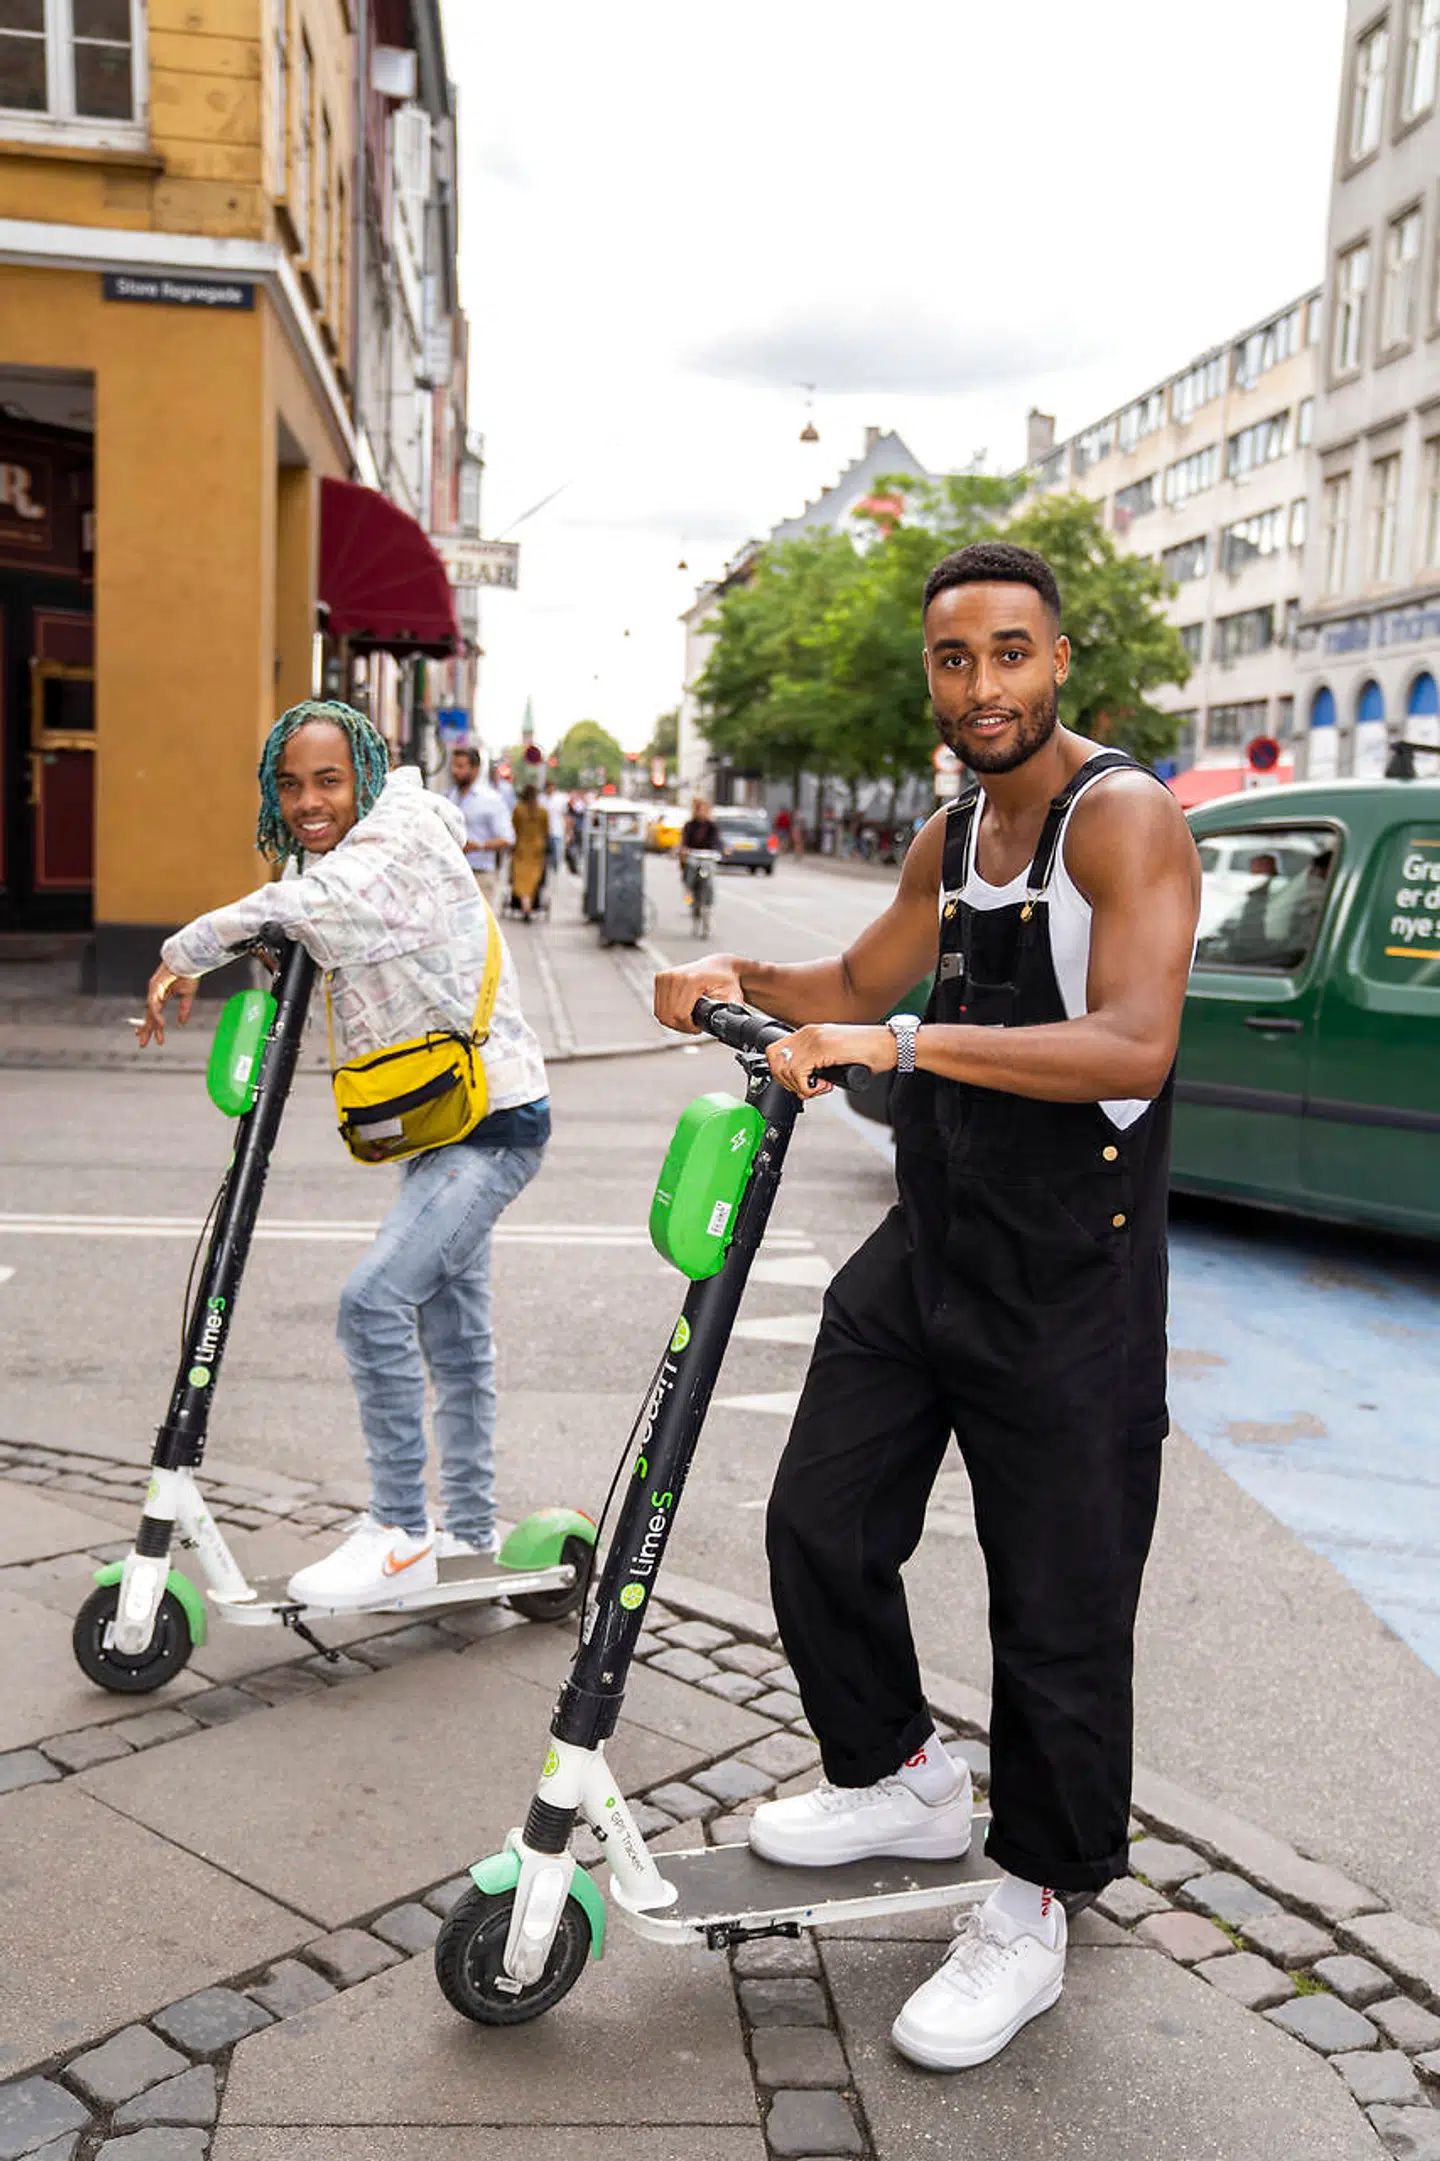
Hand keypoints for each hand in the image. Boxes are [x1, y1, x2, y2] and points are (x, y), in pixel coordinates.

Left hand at [136, 965, 197, 1046]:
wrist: (189, 960)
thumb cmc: (189, 973)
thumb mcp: (188, 996)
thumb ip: (184, 1010)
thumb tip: (181, 1024)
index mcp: (162, 995)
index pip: (155, 1013)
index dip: (154, 1026)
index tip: (154, 1039)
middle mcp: (156, 993)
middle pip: (149, 1015)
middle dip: (146, 1030)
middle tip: (143, 1044)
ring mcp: (154, 989)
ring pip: (150, 1011)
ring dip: (150, 1025)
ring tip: (150, 1038)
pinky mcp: (155, 986)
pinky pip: (154, 1003)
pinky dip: (156, 1014)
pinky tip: (160, 1024)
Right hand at [653, 953, 744, 1033]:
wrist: (719, 967)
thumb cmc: (726, 981)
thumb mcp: (733, 997)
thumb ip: (732, 1012)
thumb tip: (731, 1026)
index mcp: (691, 979)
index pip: (680, 1015)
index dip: (690, 1027)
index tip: (699, 1026)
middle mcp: (675, 975)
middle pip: (669, 1016)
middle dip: (682, 1026)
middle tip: (695, 1024)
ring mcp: (665, 976)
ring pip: (661, 1013)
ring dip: (674, 1021)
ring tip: (689, 1018)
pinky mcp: (660, 978)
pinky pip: (658, 1007)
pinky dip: (668, 1014)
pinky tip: (680, 1011)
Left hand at [766, 1023, 895, 1097]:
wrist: (890, 1044)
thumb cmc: (870, 1051)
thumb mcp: (835, 1055)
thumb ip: (817, 1062)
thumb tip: (803, 1080)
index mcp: (810, 1033)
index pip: (776, 1052)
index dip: (782, 1073)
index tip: (798, 1084)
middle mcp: (809, 1032)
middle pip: (775, 1060)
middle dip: (787, 1082)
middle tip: (807, 1088)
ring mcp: (815, 1039)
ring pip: (785, 1069)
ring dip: (799, 1086)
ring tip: (819, 1088)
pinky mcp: (823, 1048)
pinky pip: (799, 1072)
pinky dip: (808, 1087)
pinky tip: (825, 1086)